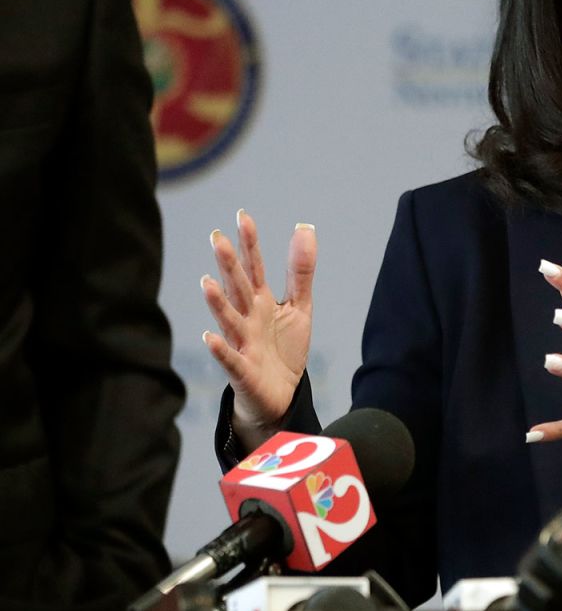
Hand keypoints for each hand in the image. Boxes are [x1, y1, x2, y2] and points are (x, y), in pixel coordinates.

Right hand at [200, 209, 315, 449]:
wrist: (281, 393)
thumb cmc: (284, 347)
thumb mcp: (298, 306)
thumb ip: (299, 270)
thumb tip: (304, 227)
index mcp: (262, 301)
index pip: (255, 267)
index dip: (250, 244)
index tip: (242, 216)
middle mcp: (248, 318)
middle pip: (238, 288)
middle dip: (229, 266)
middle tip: (218, 239)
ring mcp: (242, 343)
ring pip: (229, 319)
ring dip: (218, 303)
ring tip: (207, 283)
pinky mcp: (242, 370)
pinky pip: (230, 358)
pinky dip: (220, 349)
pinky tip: (209, 337)